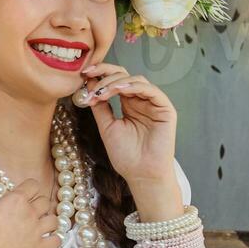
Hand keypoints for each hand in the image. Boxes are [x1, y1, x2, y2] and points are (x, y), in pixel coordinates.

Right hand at [0, 179, 62, 247]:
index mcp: (14, 200)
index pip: (33, 184)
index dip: (28, 188)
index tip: (22, 194)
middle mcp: (29, 213)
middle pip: (44, 201)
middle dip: (37, 203)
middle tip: (27, 210)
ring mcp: (36, 232)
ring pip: (54, 220)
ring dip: (48, 220)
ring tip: (38, 224)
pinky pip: (56, 241)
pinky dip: (54, 240)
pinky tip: (45, 240)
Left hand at [75, 63, 177, 185]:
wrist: (141, 174)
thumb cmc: (126, 155)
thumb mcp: (106, 127)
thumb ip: (100, 106)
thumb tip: (89, 85)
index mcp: (128, 103)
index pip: (115, 80)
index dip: (101, 73)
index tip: (83, 73)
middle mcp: (141, 100)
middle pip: (125, 75)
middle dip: (106, 73)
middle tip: (89, 77)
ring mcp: (154, 103)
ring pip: (136, 80)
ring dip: (116, 82)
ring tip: (102, 91)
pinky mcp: (165, 109)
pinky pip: (151, 90)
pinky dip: (134, 86)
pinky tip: (120, 90)